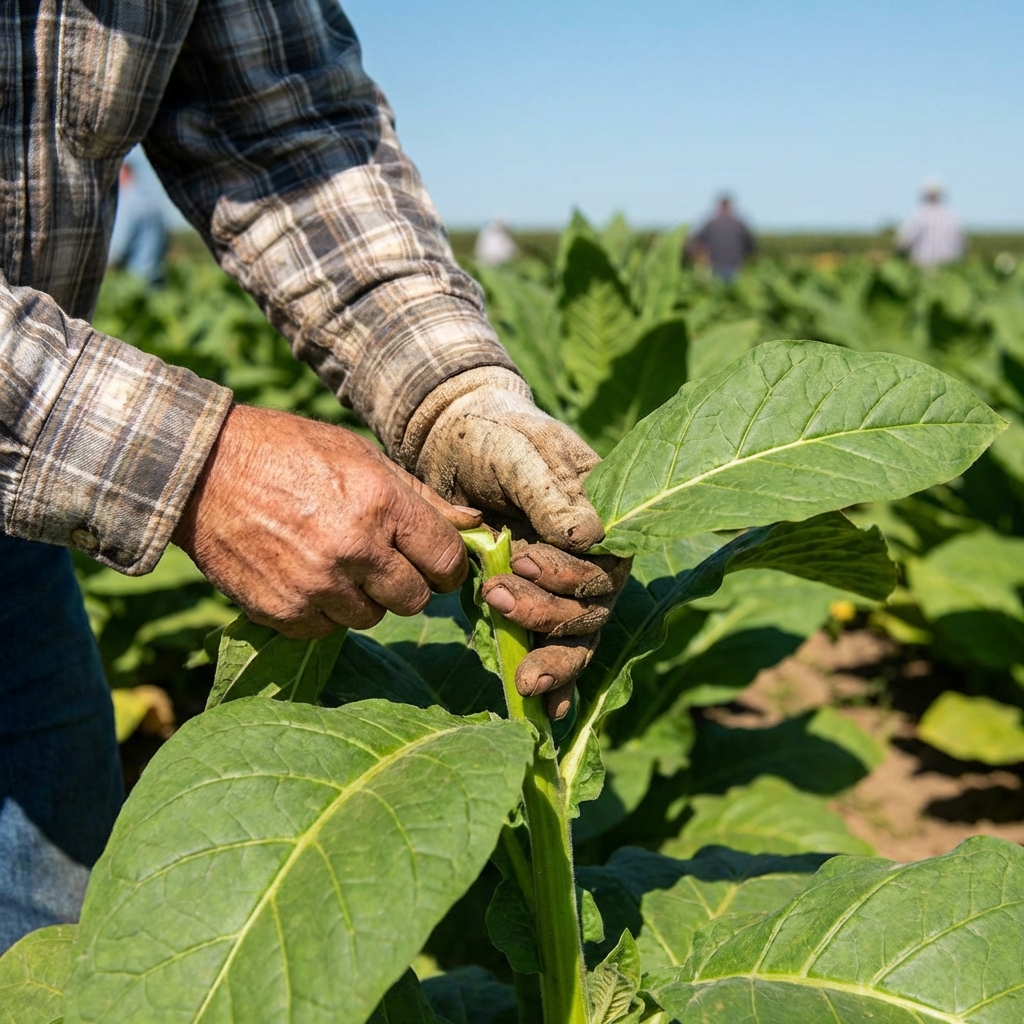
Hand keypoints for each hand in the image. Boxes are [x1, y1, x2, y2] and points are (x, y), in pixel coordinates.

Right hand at [172, 405, 480, 637]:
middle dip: (407, 584)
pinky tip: (304, 576)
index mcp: (381, 504)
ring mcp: (316, 585)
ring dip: (362, 597)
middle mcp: (354, 549)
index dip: (446, 565)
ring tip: (334, 562)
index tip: (435, 563)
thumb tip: (475, 523)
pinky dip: (322, 611)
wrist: (202, 470)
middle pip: (415, 599)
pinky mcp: (282, 611)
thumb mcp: (360, 455)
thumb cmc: (288, 452)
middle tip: (383, 563)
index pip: (446, 560)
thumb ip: (420, 496)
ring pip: (371, 617)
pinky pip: (325, 629)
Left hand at [412, 370, 631, 718]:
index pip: (607, 561)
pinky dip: (560, 682)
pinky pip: (559, 647)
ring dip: (553, 657)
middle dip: (548, 612)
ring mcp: (570, 583)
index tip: (522, 561)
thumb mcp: (520, 454)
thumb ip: (550, 493)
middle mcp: (596, 554)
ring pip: (579, 634)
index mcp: (606, 513)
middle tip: (496, 596)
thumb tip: (588, 538)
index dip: (570, 574)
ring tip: (521, 676)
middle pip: (593, 605)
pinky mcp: (539, 601)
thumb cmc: (495, 439)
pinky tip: (551, 713)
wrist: (457, 444)